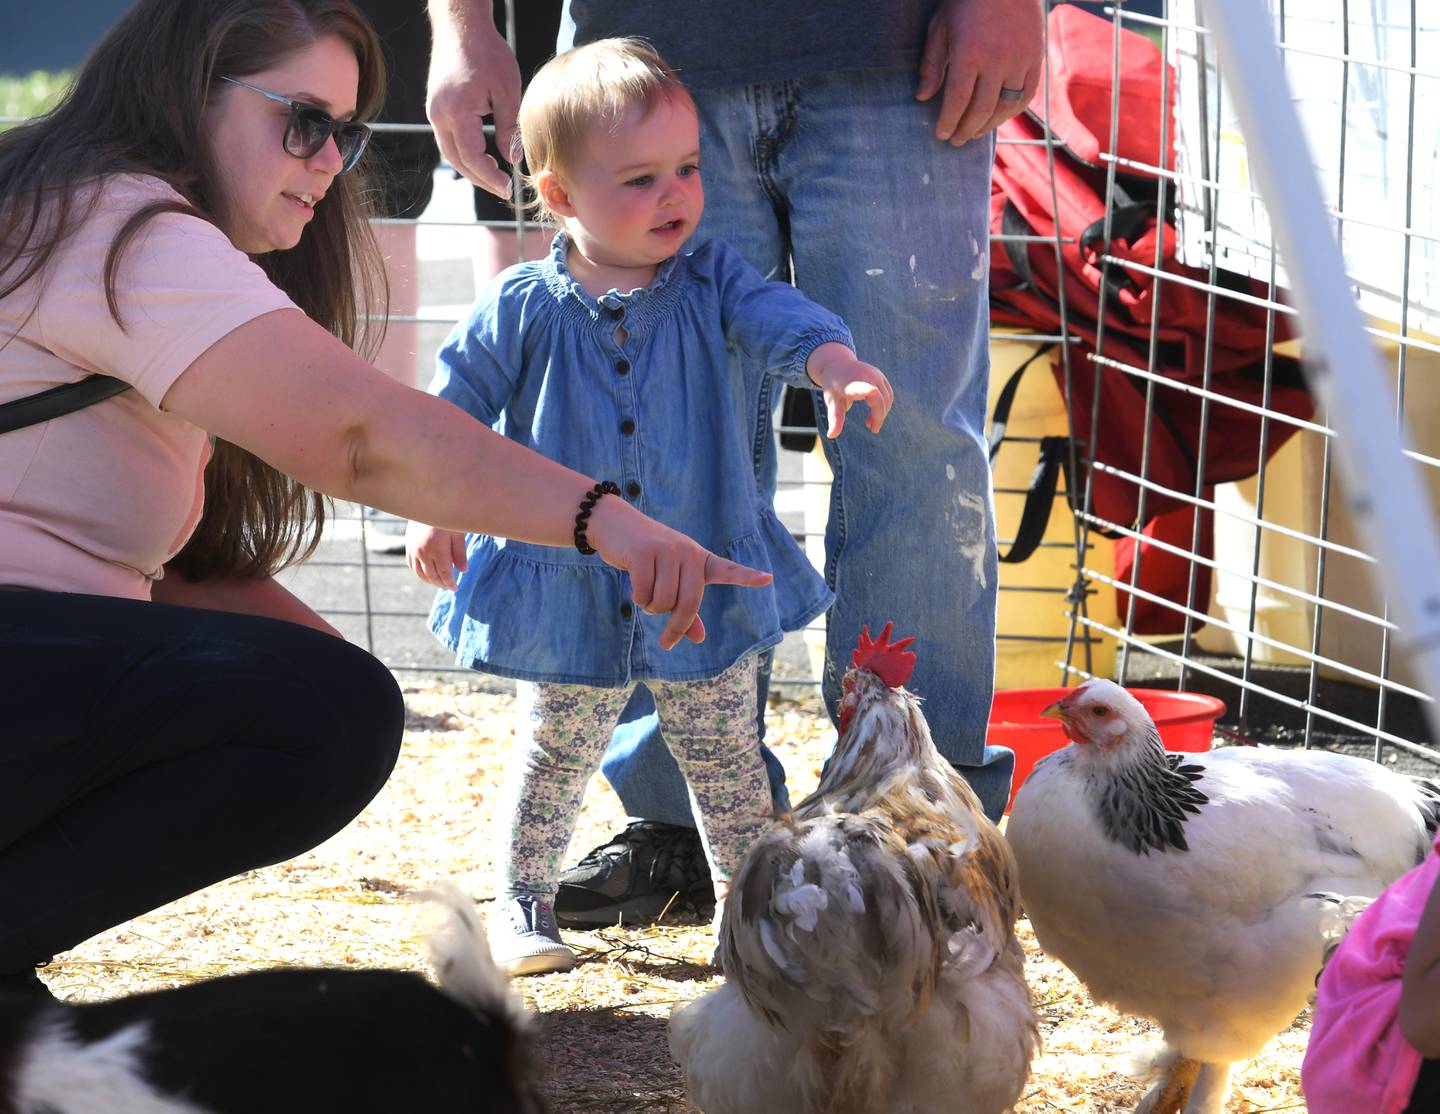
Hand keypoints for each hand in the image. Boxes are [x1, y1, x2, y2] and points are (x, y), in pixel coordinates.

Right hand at [406, 521, 468, 589]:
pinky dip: (418, 573)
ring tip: (439, 583)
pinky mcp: (408, 546)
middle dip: (441, 584)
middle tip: (449, 587)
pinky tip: (426, 575)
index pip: (444, 573)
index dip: (450, 583)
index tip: (455, 588)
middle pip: (432, 575)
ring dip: (429, 581)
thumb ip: (460, 553)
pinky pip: (411, 565)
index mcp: (438, 549)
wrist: (426, 503)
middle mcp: (423, 552)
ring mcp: (414, 550)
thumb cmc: (447, 517)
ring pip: (420, 573)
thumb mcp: (458, 533)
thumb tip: (463, 571)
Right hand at [426, 1, 522, 197]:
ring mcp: (434, 112)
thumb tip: (512, 159)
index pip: (472, 158)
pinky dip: (464, 154)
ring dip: (471, 170)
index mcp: (457, 112)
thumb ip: (509, 127)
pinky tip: (482, 159)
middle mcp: (439, 115)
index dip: (491, 177)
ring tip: (494, 179)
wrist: (461, 25)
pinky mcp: (436, 108)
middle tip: (504, 190)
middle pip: (458, 162)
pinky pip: (447, 140)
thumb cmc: (487, 52)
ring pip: (450, 154)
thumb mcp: (507, 90)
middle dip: (481, 179)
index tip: (509, 187)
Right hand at [585, 496, 773, 650]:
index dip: (746, 576)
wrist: (614, 523)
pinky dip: (637, 598)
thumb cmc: (646, 556)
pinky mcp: (644, 551)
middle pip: (688, 603)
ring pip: (663, 601)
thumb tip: (699, 639)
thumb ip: (685, 610)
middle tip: (667, 643)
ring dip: (651, 608)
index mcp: (699, 559)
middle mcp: (688, 553)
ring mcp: (667, 550)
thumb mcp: (669, 580)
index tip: (767, 579)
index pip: (726, 569)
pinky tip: (634, 584)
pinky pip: (644, 593)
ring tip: (645, 593)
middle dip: (676, 627)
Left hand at [806, 343, 893, 437]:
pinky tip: (875, 414)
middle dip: (879, 417)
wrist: (838, 364)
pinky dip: (885, 406)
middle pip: (879, 400)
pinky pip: (889, 394)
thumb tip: (831, 436)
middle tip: (872, 429)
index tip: (872, 391)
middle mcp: (865, 376)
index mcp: (850, 384)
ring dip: (882, 412)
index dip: (867, 390)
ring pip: (887, 398)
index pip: (860, 387)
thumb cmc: (833, 386)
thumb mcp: (831, 401)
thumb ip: (835, 418)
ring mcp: (875, 374)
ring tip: (870, 423)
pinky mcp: (881, 376)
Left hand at [916, 0, 1043, 146]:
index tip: (941, 134)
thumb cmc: (966, 1)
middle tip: (956, 140)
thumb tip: (923, 97)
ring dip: (989, 125)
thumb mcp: (941, 26)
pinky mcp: (1036, 57)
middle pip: (981, 109)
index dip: (948, 121)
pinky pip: (1026, 94)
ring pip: (1005, 106)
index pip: (957, 99)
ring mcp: (1019, 59)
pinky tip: (999, 117)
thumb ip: (932, 63)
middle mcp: (997, 60)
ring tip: (975, 133)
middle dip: (966, 129)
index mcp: (969, 52)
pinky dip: (1013, 111)